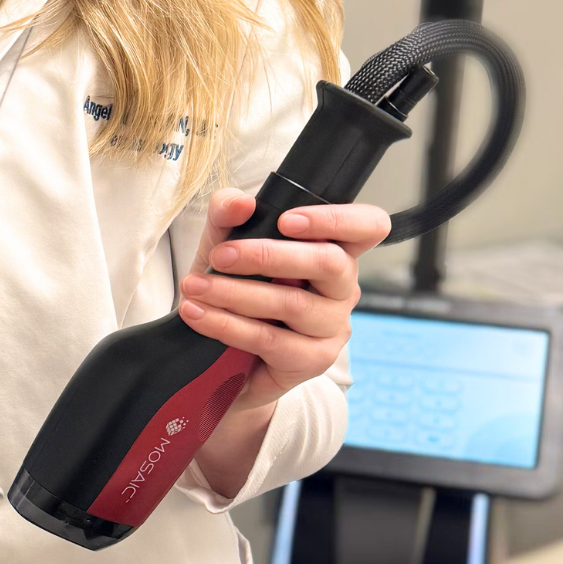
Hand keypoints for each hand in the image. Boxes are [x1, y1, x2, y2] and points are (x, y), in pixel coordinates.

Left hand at [176, 189, 390, 495]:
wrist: (223, 350)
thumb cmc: (236, 283)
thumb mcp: (225, 240)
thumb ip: (228, 214)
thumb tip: (240, 203)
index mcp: (333, 247)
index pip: (367, 226)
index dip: (338, 219)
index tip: (286, 220)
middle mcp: (341, 286)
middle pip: (329, 262)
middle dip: (268, 255)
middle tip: (221, 255)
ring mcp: (333, 325)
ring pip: (294, 304)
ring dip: (235, 293)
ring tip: (195, 287)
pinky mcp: (313, 360)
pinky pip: (271, 340)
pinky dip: (227, 324)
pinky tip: (197, 314)